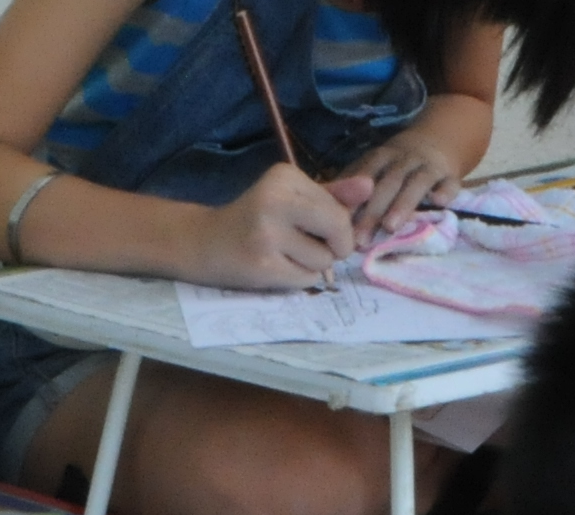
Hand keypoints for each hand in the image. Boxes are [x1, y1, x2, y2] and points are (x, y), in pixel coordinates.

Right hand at [189, 161, 358, 288]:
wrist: (205, 244)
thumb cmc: (255, 219)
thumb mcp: (292, 198)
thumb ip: (332, 194)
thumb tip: (370, 186)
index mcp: (285, 176)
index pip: (339, 208)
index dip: (334, 225)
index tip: (307, 226)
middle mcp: (276, 200)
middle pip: (339, 230)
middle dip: (334, 245)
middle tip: (308, 245)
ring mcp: (267, 234)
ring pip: (324, 259)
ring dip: (312, 265)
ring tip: (284, 255)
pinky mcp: (263, 265)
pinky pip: (307, 279)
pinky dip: (299, 279)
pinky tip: (275, 268)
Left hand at [335, 141, 463, 235]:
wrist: (437, 140)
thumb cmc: (395, 165)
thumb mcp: (372, 168)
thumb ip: (350, 187)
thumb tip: (318, 211)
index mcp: (380, 158)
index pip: (364, 176)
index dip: (352, 201)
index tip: (338, 226)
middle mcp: (403, 159)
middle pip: (387, 183)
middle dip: (372, 211)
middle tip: (360, 239)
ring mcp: (428, 166)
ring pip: (416, 183)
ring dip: (402, 204)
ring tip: (390, 228)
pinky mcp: (450, 175)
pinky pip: (450, 182)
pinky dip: (446, 191)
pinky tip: (439, 203)